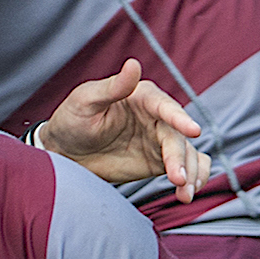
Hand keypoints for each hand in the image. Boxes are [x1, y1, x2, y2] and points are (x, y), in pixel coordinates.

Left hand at [35, 58, 209, 200]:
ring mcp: (160, 141)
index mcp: (143, 97)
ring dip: (193, 174)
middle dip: (181, 159)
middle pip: (178, 137)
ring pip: (188, 154)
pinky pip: (187, 168)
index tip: (194, 131)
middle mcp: (157, 117)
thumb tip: (133, 64)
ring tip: (185, 194)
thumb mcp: (86, 100)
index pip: (165, 107)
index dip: (180, 118)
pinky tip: (187, 193)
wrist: (65, 152)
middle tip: (178, 179)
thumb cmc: (72, 119)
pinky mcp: (159, 162)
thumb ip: (112, 87)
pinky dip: (194, 179)